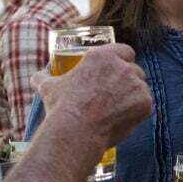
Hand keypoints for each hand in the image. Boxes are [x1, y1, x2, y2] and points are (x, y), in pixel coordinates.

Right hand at [33, 44, 152, 148]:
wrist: (75, 131)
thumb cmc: (61, 108)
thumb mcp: (48, 88)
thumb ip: (42, 77)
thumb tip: (36, 77)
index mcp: (102, 56)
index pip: (124, 50)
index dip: (122, 60)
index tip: (117, 71)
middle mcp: (121, 66)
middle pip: (134, 69)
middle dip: (128, 80)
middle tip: (116, 94)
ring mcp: (135, 84)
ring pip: (141, 86)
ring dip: (134, 95)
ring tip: (119, 109)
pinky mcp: (144, 102)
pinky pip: (146, 103)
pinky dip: (138, 110)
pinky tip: (125, 118)